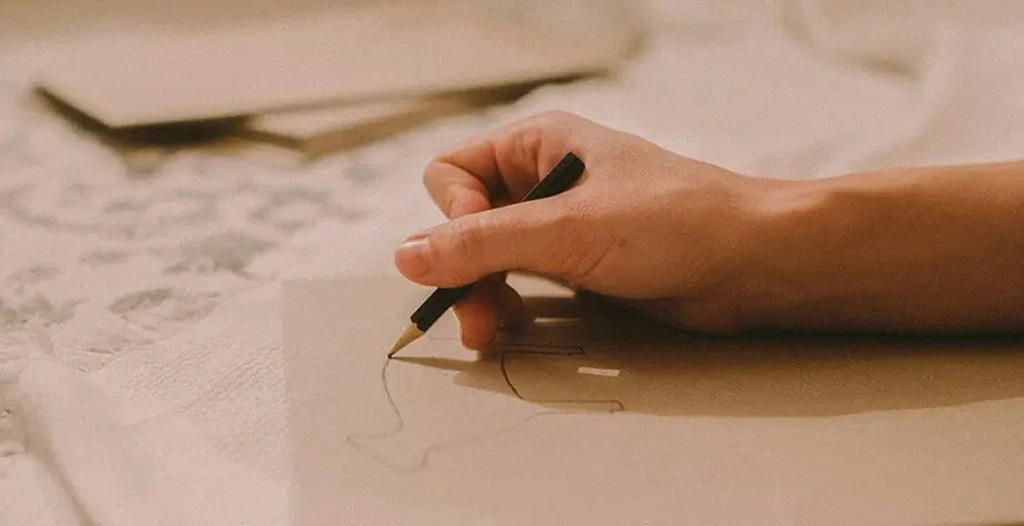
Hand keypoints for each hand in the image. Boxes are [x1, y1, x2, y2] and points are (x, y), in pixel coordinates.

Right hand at [394, 111, 770, 349]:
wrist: (751, 263)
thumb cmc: (673, 222)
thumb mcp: (567, 230)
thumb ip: (481, 244)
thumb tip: (406, 257)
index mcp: (538, 145)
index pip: (452, 175)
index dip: (453, 217)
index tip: (482, 250)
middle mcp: (543, 182)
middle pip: (465, 223)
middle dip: (463, 271)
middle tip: (475, 319)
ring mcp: (562, 226)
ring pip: (489, 260)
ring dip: (482, 296)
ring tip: (492, 334)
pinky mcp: (580, 266)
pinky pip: (521, 284)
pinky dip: (509, 307)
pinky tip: (514, 330)